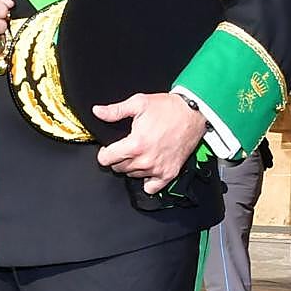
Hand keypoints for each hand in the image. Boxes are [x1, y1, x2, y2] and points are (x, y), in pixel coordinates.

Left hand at [93, 93, 208, 193]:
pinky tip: (148, 168)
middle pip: (118, 168)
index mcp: (135, 144)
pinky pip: (151, 187)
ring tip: (140, 152)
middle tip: (126, 147)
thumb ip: (115, 111)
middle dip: (118, 158)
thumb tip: (97, 112)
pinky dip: (147, 180)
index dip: (104, 153)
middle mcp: (145, 160)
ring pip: (133, 175)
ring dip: (132, 167)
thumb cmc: (167, 108)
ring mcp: (158, 169)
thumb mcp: (138, 103)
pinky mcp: (169, 173)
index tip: (109, 149)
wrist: (193, 114)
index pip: (106, 159)